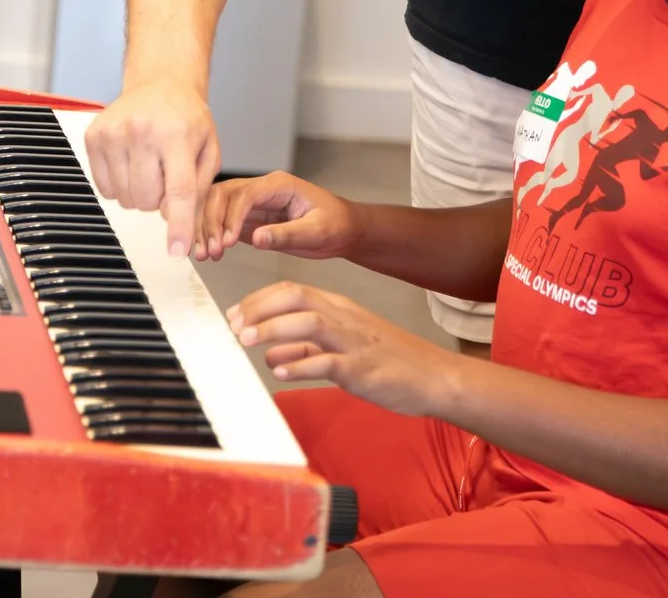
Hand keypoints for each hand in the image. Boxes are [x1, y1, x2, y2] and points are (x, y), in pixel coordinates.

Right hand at [84, 77, 218, 258]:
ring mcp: (114, 134)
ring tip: (149, 165)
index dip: (178, 226)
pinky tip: (130, 162)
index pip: (179, 191)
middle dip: (158, 200)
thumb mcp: (210, 148)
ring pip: (124, 199)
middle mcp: (143, 133)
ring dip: (139, 193)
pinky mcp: (94, 137)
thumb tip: (176, 220)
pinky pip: (105, 189)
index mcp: (178, 136)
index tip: (175, 251)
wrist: (160, 82)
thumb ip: (199, 188)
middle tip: (165, 174)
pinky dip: (120, 185)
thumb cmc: (187, 118)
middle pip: (146, 201)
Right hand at [200, 171, 360, 262]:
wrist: (344, 229)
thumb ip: (287, 234)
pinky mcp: (250, 217)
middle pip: (223, 194)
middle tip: (210, 250)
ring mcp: (253, 202)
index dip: (231, 217)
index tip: (226, 242)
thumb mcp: (317, 232)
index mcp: (279, 185)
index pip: (245, 194)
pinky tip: (208, 251)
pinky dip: (212, 234)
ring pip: (217, 205)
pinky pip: (223, 220)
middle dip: (211, 221)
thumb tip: (257, 238)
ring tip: (205, 255)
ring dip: (207, 228)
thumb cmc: (336, 225)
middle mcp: (262, 189)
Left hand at [229, 283, 451, 417]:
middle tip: (234, 325)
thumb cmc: (388, 361)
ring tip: (246, 341)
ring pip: (310, 322)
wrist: (433, 376)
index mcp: (339, 308)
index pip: (292, 290)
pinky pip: (328, 362)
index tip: (234, 314)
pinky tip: (281, 372)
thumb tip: (271, 355)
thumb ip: (305, 349)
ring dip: (273, 330)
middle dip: (260, 308)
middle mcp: (345, 318)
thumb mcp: (342, 348)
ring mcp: (354, 342)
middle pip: (297, 297)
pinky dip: (301, 365)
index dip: (259, 300)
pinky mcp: (363, 368)